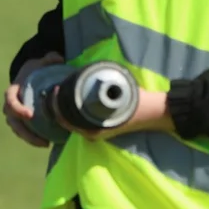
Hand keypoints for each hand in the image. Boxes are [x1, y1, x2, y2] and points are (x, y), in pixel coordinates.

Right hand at [2, 52, 64, 147]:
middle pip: (13, 122)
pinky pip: (25, 132)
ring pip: (18, 130)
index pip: (10, 100)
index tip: (30, 115)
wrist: (29, 75)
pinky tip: (48, 142)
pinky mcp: (22, 121)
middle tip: (41, 139)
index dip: (17, 108)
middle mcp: (10, 105)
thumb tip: (59, 58)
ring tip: (46, 144)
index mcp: (13, 90)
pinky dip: (34, 138)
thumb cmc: (34, 70)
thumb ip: (49, 59)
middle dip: (25, 133)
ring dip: (30, 139)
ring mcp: (15, 115)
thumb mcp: (40, 62)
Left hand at [53, 87, 173, 141]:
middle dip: (58, 106)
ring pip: (73, 121)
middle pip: (66, 121)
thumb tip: (85, 74)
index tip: (55, 88)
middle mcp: (91, 134)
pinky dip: (74, 111)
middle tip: (56, 87)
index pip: (64, 120)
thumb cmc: (136, 102)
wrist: (153, 111)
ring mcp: (96, 132)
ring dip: (65, 108)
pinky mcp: (100, 128)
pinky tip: (74, 97)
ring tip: (63, 90)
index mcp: (92, 129)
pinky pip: (80, 120)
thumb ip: (100, 85)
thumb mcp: (116, 90)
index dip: (55, 105)